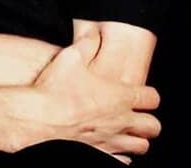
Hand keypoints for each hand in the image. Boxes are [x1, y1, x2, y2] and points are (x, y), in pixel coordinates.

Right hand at [30, 35, 160, 159]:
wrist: (37, 120)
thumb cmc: (54, 90)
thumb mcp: (71, 57)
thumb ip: (88, 44)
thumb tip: (94, 34)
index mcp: (119, 96)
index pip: (152, 98)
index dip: (149, 95)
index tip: (141, 94)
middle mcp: (120, 121)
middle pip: (153, 126)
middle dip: (149, 121)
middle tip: (139, 116)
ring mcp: (111, 141)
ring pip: (141, 146)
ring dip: (138, 139)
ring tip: (129, 133)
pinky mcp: (99, 155)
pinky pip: (122, 162)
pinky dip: (122, 156)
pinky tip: (113, 147)